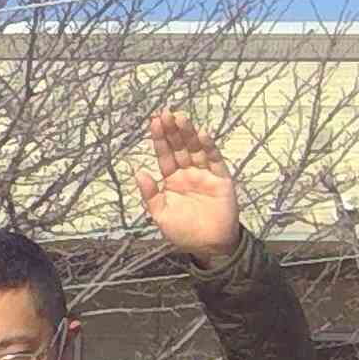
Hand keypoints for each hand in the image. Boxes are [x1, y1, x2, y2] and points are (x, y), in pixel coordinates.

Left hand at [136, 110, 240, 267]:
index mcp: (172, 181)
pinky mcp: (220, 179)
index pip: (164, 155)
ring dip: (188, 133)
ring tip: (181, 117)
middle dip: (172, 130)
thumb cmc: (184, 232)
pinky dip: (208, 147)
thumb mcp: (160, 214)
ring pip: (195, 149)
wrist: (209, 246)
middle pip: (179, 147)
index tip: (154, 121)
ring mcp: (204, 175)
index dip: (160, 139)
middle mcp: (187, 174)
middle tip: (166, 113)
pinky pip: (213, 160)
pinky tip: (201, 134)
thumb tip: (138, 171)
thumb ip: (150, 193)